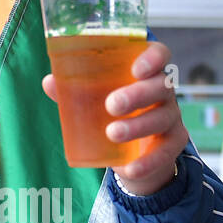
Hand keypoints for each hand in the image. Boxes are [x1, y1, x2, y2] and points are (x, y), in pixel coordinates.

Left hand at [42, 40, 187, 195]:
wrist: (134, 149)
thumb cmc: (111, 110)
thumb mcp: (94, 98)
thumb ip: (74, 89)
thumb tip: (49, 82)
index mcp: (145, 72)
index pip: (159, 54)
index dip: (152, 58)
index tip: (136, 69)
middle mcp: (163, 91)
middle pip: (161, 86)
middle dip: (138, 94)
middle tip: (111, 105)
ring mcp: (171, 117)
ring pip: (162, 118)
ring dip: (137, 126)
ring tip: (112, 133)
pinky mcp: (172, 143)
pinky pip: (165, 152)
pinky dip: (147, 162)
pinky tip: (128, 168)